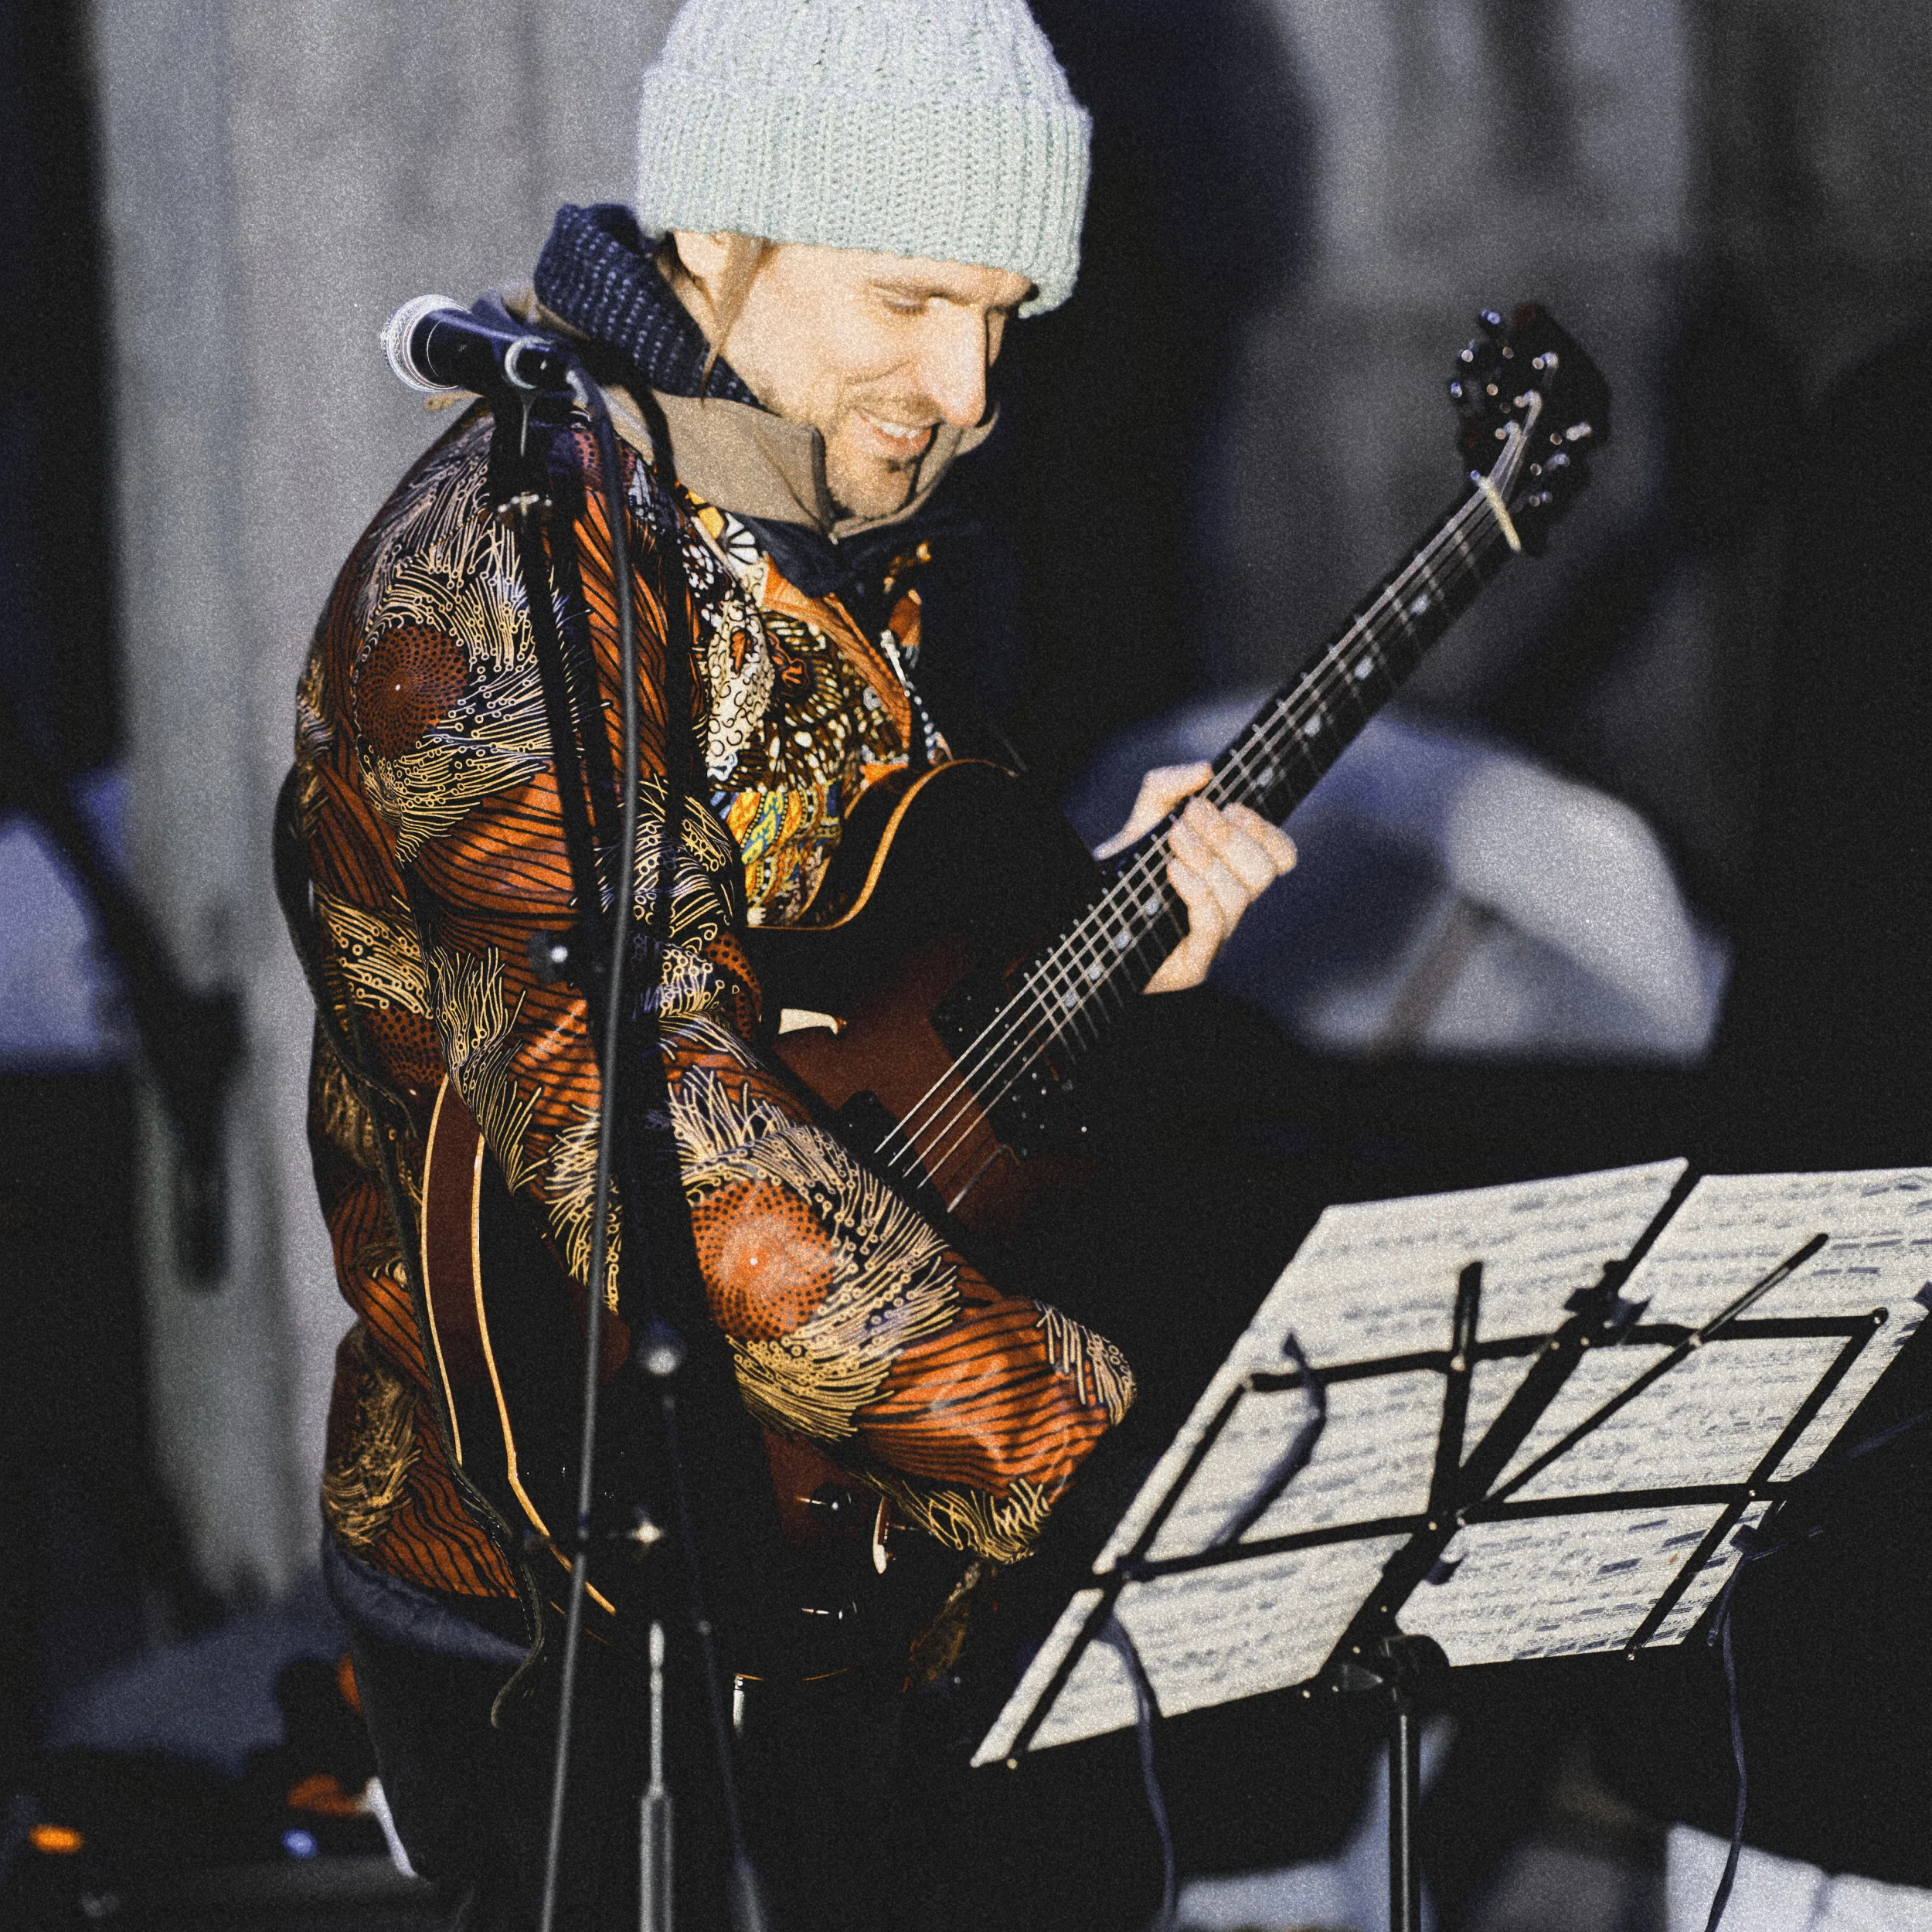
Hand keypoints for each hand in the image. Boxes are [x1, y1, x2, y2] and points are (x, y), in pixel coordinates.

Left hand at [1094, 762, 1296, 992]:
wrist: (1087, 919)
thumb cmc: (1124, 874)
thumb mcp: (1142, 821)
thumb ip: (1167, 788)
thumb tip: (1205, 771)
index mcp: (1231, 874)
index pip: (1280, 856)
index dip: (1265, 831)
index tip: (1231, 807)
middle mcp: (1229, 907)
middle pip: (1264, 873)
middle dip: (1230, 837)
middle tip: (1194, 815)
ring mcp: (1215, 939)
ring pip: (1239, 897)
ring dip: (1208, 858)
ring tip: (1175, 837)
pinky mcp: (1195, 965)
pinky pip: (1213, 925)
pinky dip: (1197, 890)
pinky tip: (1173, 869)